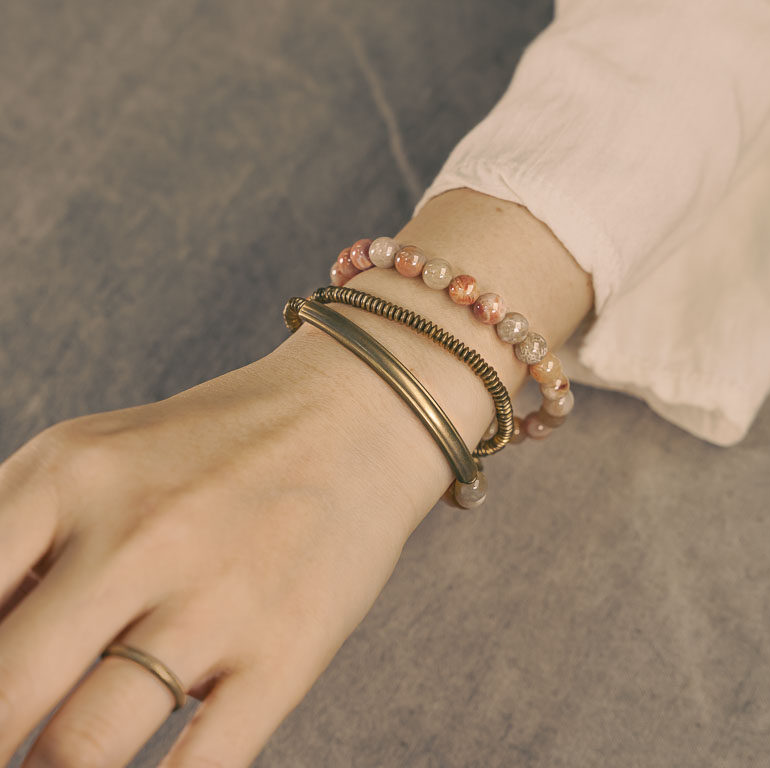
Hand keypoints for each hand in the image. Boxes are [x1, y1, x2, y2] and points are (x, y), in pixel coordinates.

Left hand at [0, 334, 417, 767]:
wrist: (350, 419)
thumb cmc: (216, 446)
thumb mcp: (100, 457)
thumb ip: (23, 550)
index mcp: (68, 475)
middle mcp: (137, 535)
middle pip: (2, 693)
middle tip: (11, 739)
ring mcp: (216, 596)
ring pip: (80, 751)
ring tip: (62, 756)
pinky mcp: (286, 650)